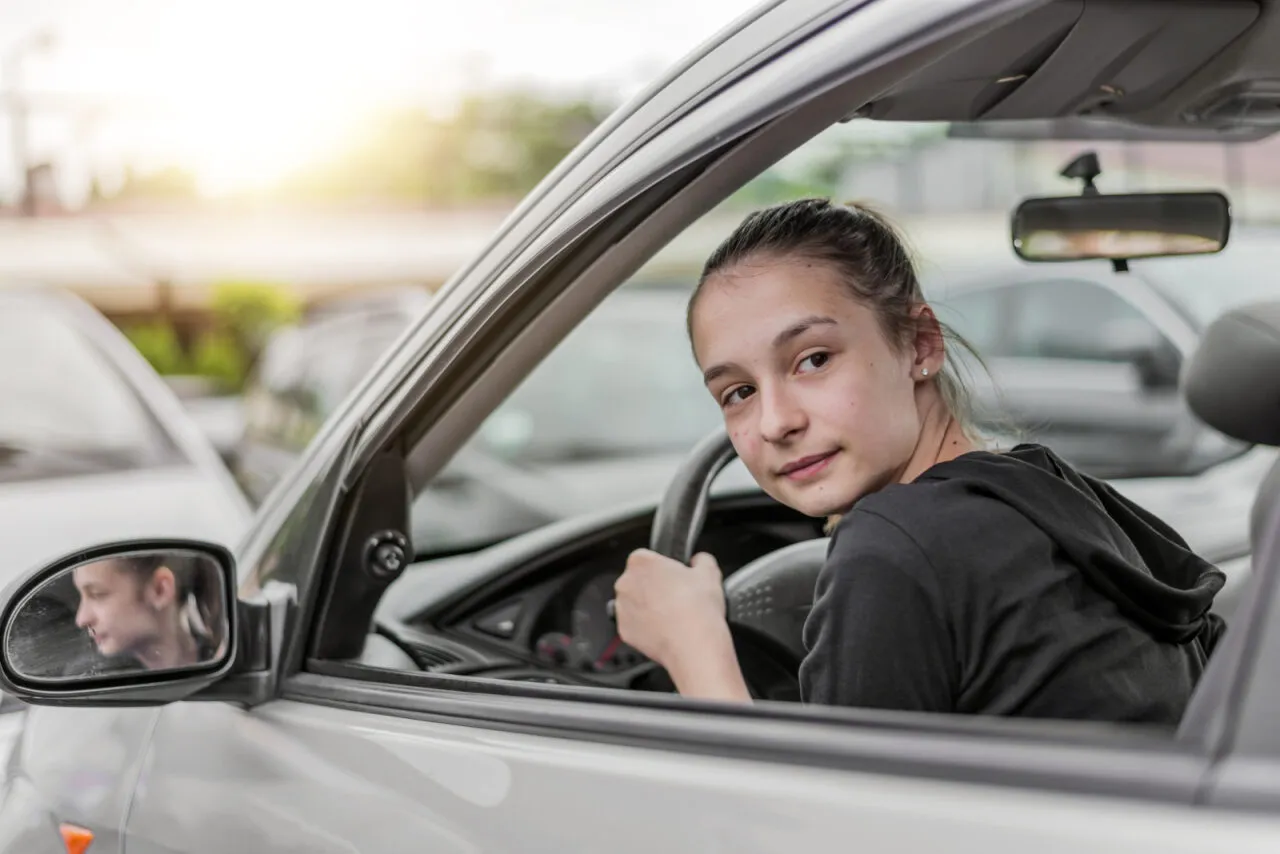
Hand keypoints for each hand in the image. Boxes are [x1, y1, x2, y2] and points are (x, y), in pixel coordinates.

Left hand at [613, 549, 726, 668]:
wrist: (693, 645)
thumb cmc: (697, 609)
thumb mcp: (710, 573)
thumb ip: (701, 559)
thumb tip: (699, 561)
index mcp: (641, 562)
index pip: (647, 557)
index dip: (664, 568)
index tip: (675, 578)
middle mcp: (626, 583)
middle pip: (638, 580)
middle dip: (654, 587)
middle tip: (676, 597)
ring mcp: (622, 608)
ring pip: (634, 603)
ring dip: (648, 607)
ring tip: (672, 615)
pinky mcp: (623, 630)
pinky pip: (634, 624)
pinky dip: (645, 627)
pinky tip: (664, 629)